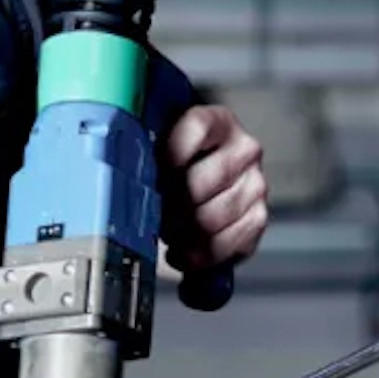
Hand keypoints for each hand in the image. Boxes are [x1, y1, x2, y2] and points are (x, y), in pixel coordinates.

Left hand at [159, 104, 269, 273]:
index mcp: (216, 121)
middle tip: (151, 213)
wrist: (189, 190)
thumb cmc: (169, 168)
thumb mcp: (155, 148)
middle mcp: (243, 149)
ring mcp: (255, 184)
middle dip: (168, 205)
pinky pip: (226, 244)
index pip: (196, 129)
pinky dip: (198, 255)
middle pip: (200, 184)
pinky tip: (182, 249)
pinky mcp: (256, 219)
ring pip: (210, 219)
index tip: (148, 175)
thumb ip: (145, 149)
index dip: (168, 156)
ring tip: (166, 231)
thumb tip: (122, 166)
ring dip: (181, 233)